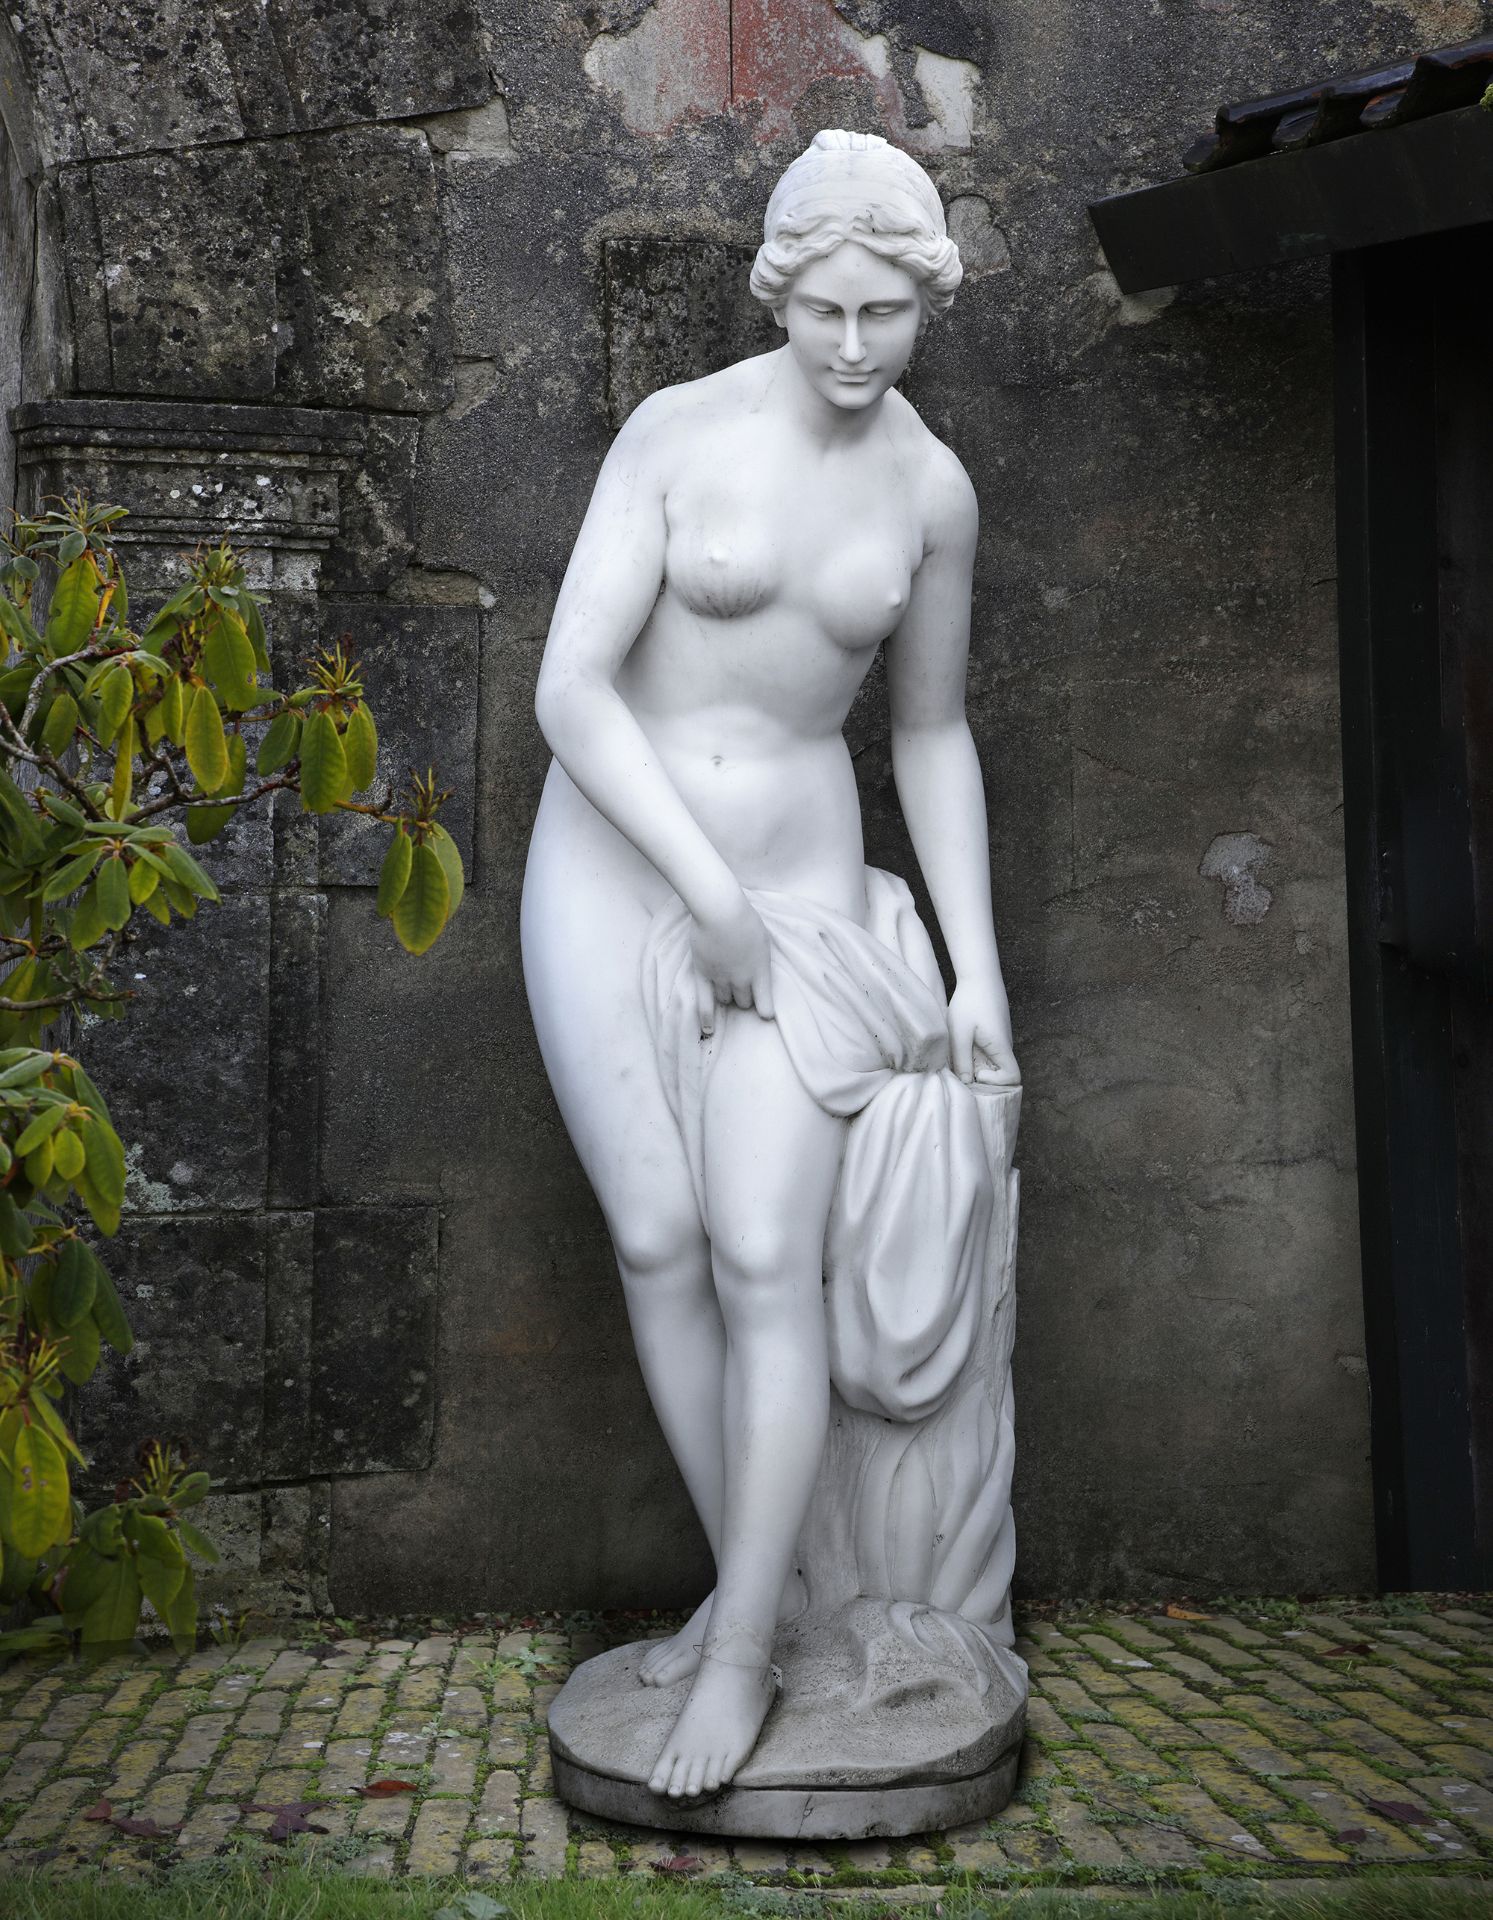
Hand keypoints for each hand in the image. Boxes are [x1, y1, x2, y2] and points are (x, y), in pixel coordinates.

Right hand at [689, 888, 774, 1034]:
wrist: (720, 910)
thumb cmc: (744, 918)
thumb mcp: (763, 938)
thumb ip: (761, 957)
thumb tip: (758, 966)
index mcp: (760, 970)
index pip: (765, 1001)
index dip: (766, 1010)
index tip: (766, 1015)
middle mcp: (742, 979)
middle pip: (744, 1002)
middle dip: (744, 998)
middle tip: (742, 990)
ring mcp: (721, 978)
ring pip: (725, 1000)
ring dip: (727, 997)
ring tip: (725, 989)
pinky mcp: (702, 974)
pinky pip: (704, 1003)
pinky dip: (706, 1018)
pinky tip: (708, 1030)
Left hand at [947, 976, 1018, 1085]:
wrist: (980, 977)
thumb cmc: (970, 1002)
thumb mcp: (960, 1033)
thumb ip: (962, 1060)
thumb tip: (965, 1083)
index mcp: (1001, 1047)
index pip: (1013, 1078)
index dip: (997, 1083)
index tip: (977, 1074)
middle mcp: (1005, 1047)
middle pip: (1001, 1074)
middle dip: (982, 1077)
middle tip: (963, 1068)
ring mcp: (1000, 1041)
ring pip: (993, 1063)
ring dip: (977, 1065)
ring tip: (960, 1054)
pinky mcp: (995, 1035)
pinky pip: (989, 1053)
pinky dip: (977, 1055)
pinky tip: (962, 1045)